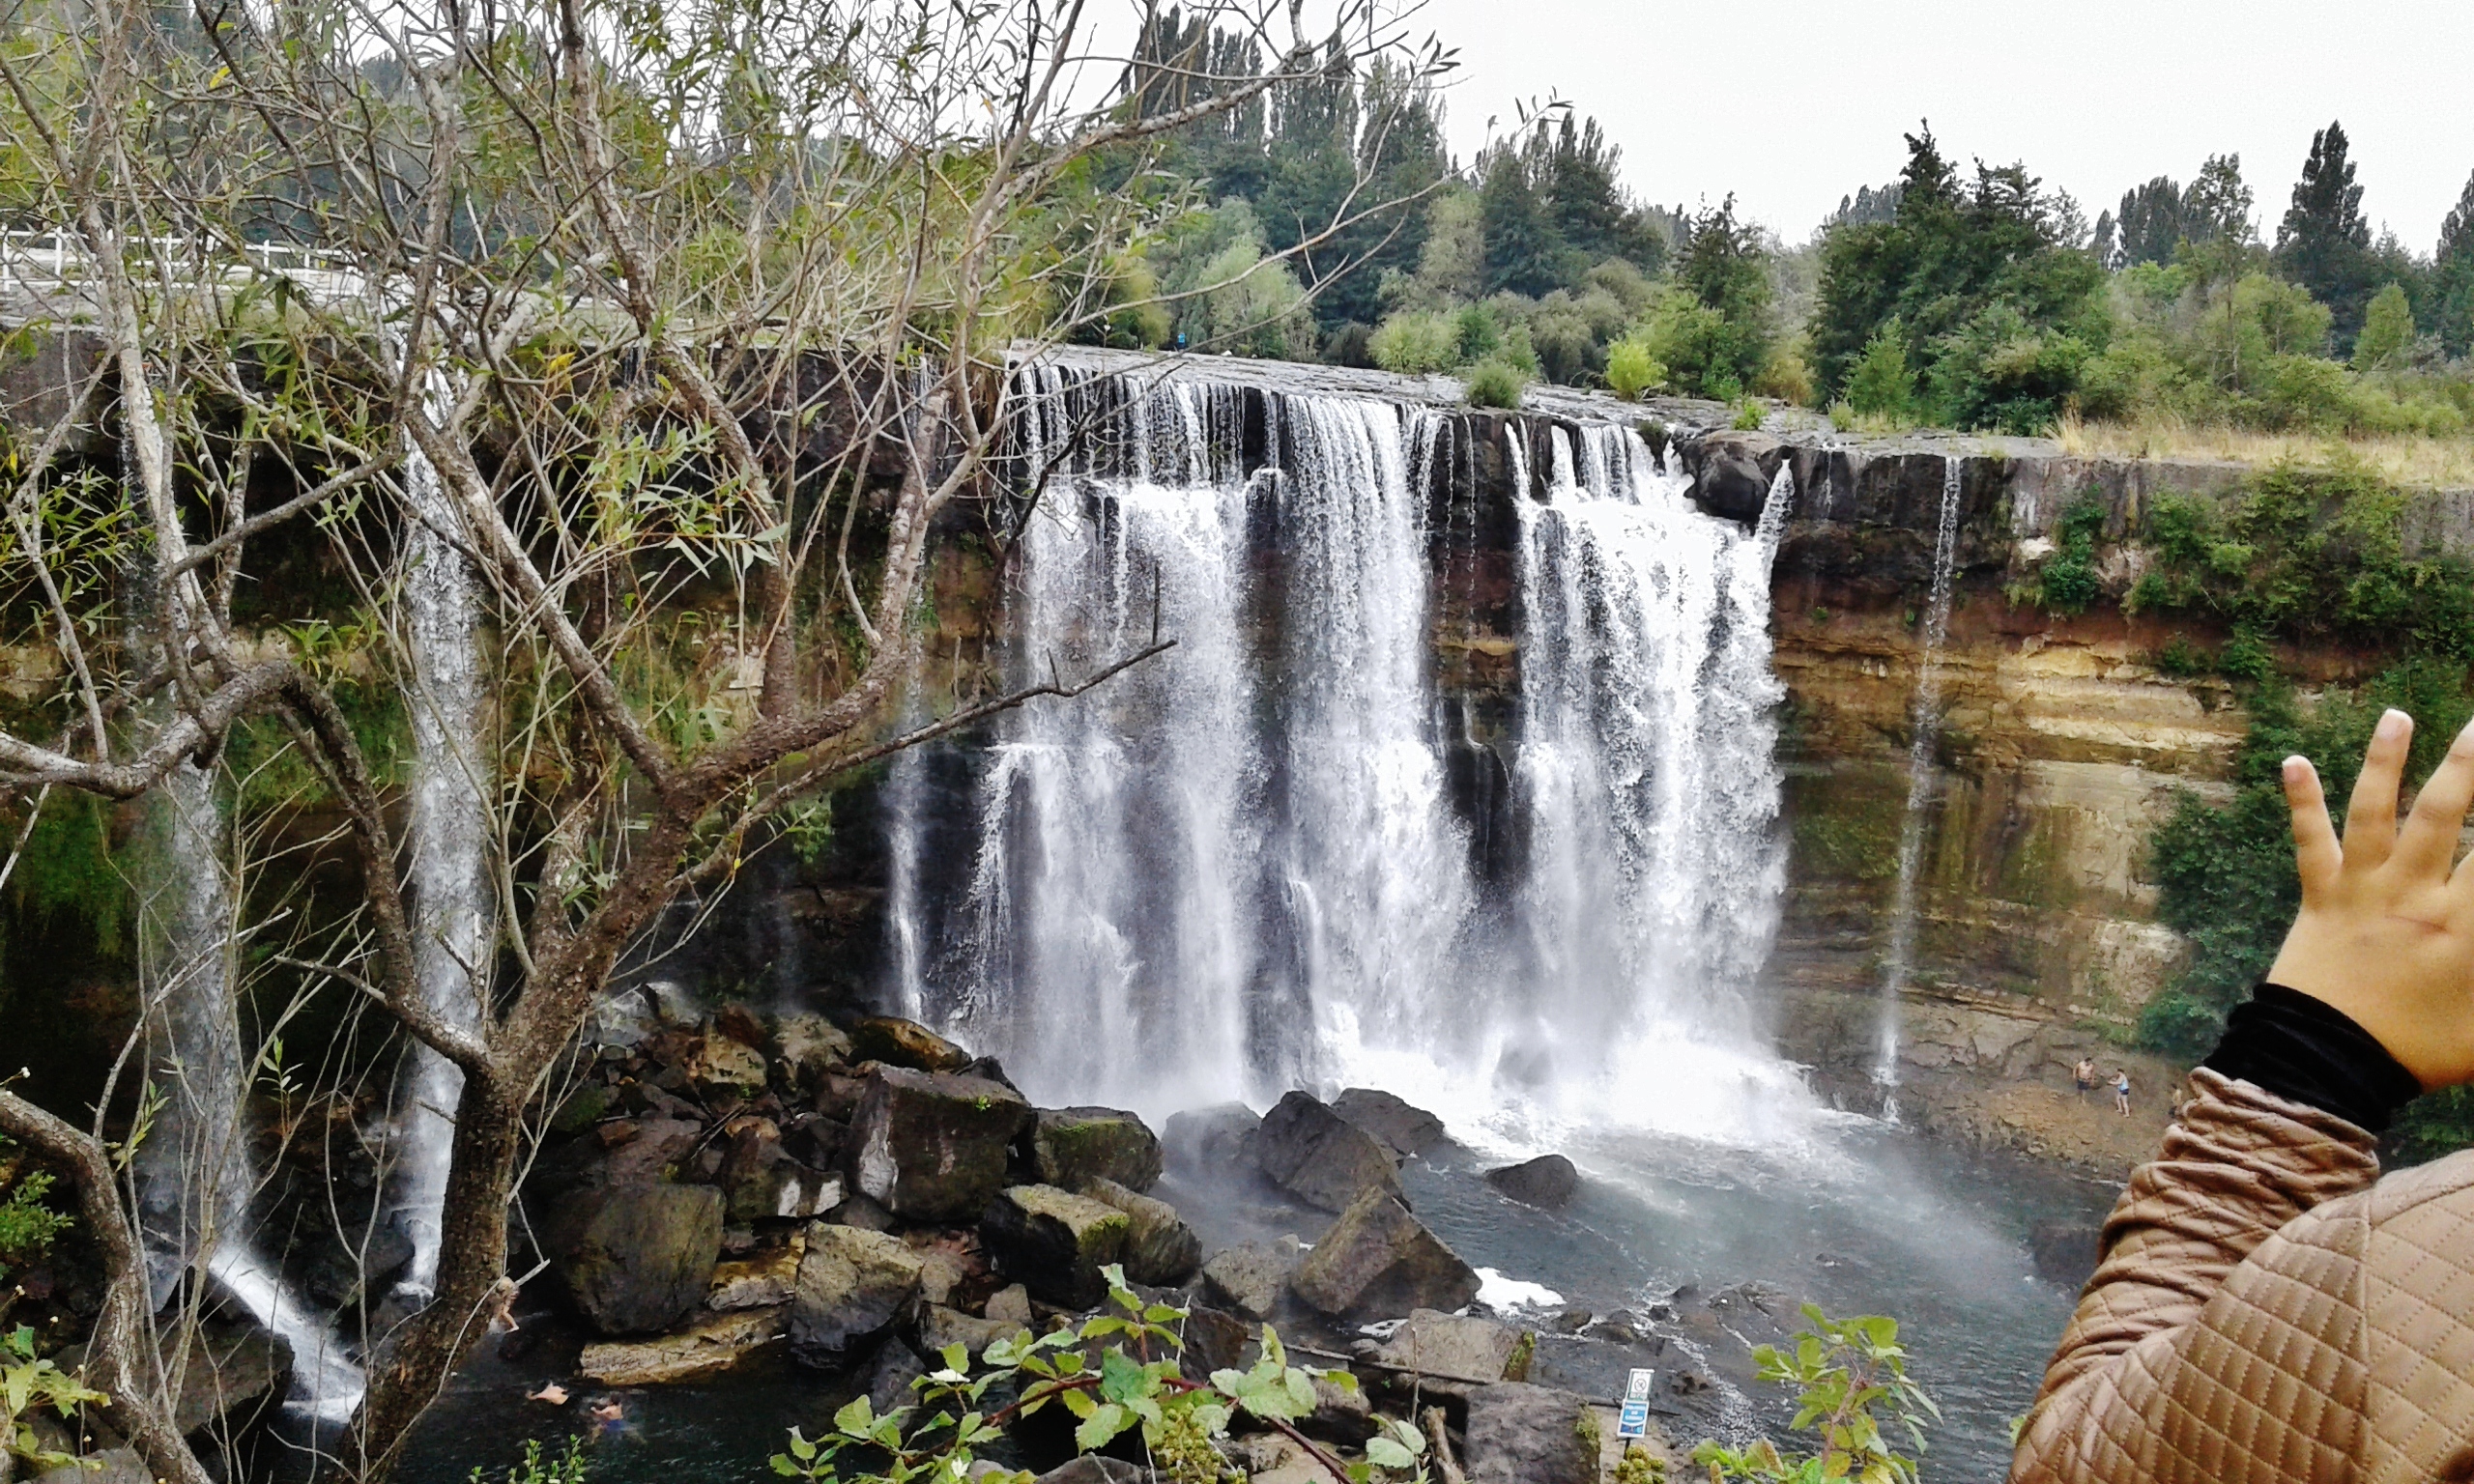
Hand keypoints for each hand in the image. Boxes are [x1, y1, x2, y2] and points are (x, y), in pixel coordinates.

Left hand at [2270, 708, 2473, 1089]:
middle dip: (2471, 764)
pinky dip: (2300, 803)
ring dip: (2384, 761)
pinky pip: (2309, 843)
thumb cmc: (2421, 1051)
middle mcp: (2414, 895)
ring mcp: (2362, 892)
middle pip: (2446, 815)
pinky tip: (2291, 761)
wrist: (2326, 1064)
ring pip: (2376, 814)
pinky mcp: (2319, 898)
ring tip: (2396, 715)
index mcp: (2465, 926)